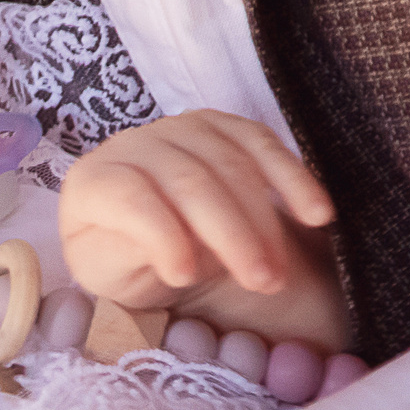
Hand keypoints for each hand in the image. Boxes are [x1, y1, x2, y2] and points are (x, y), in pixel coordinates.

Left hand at [60, 110, 349, 348]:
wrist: (153, 243)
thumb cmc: (126, 264)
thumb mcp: (112, 275)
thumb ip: (125, 257)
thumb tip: (165, 249)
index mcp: (92, 182)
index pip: (129, 198)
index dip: (160, 235)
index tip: (186, 277)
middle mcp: (132, 145)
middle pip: (189, 181)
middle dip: (230, 235)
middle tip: (262, 283)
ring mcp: (178, 129)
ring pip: (231, 164)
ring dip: (264, 220)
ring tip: (279, 274)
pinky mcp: (221, 126)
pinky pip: (262, 143)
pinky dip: (293, 179)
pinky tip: (317, 215)